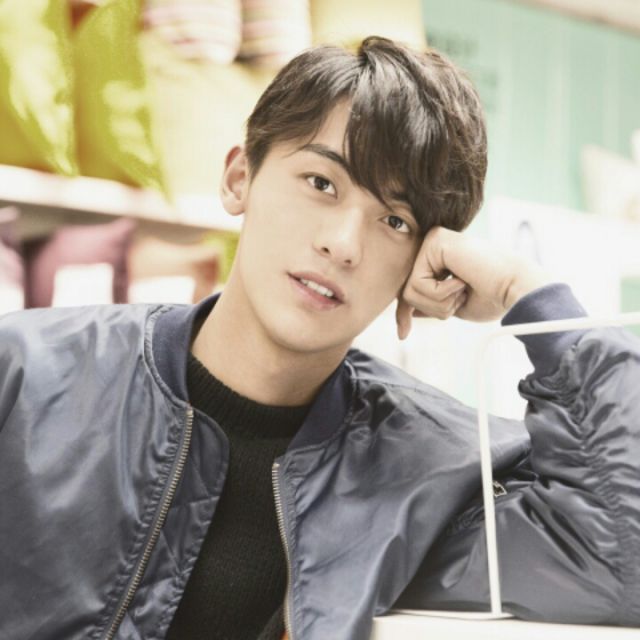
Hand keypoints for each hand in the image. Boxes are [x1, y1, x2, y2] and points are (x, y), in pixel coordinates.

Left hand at [395, 226, 553, 339]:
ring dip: (438, 302)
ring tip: (463, 290)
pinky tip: (461, 281)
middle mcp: (433, 246)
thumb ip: (430, 304)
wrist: (514, 289)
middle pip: (406, 291)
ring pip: (409, 290)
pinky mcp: (434, 241)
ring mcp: (433, 241)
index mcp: (439, 259)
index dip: (403, 313)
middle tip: (460, 301)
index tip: (403, 334)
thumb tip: (406, 309)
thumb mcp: (453, 305)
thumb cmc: (493, 297)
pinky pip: (417, 282)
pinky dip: (440, 292)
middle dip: (431, 309)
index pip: (410, 288)